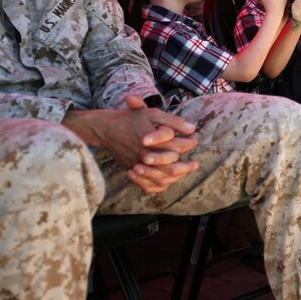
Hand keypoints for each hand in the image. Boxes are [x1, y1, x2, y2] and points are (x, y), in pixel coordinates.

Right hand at [63, 96, 199, 193]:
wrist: (105, 129)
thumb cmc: (130, 119)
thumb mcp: (151, 114)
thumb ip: (173, 121)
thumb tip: (192, 128)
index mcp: (152, 140)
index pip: (177, 146)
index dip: (189, 144)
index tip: (194, 140)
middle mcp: (145, 155)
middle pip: (171, 166)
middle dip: (186, 165)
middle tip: (194, 163)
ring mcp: (137, 165)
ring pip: (161, 178)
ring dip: (176, 177)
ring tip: (186, 172)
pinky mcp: (132, 171)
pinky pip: (148, 185)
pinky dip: (159, 185)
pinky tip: (169, 181)